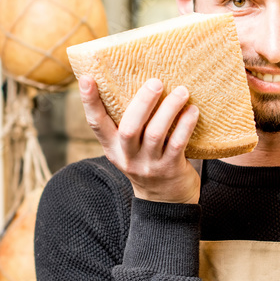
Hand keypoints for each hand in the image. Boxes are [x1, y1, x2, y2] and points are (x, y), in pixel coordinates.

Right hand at [78, 75, 201, 203]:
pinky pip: (177, 144)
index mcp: (112, 148)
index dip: (89, 102)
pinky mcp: (170, 169)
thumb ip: (131, 123)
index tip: (86, 78)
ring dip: (169, 109)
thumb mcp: (131, 148)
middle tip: (155, 82)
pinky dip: (185, 125)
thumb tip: (142, 83)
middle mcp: (127, 157)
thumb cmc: (149, 162)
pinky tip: (193, 110)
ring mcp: (148, 165)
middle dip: (143, 102)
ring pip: (156, 134)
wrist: (166, 201)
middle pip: (129, 128)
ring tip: (181, 91)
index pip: (95, 123)